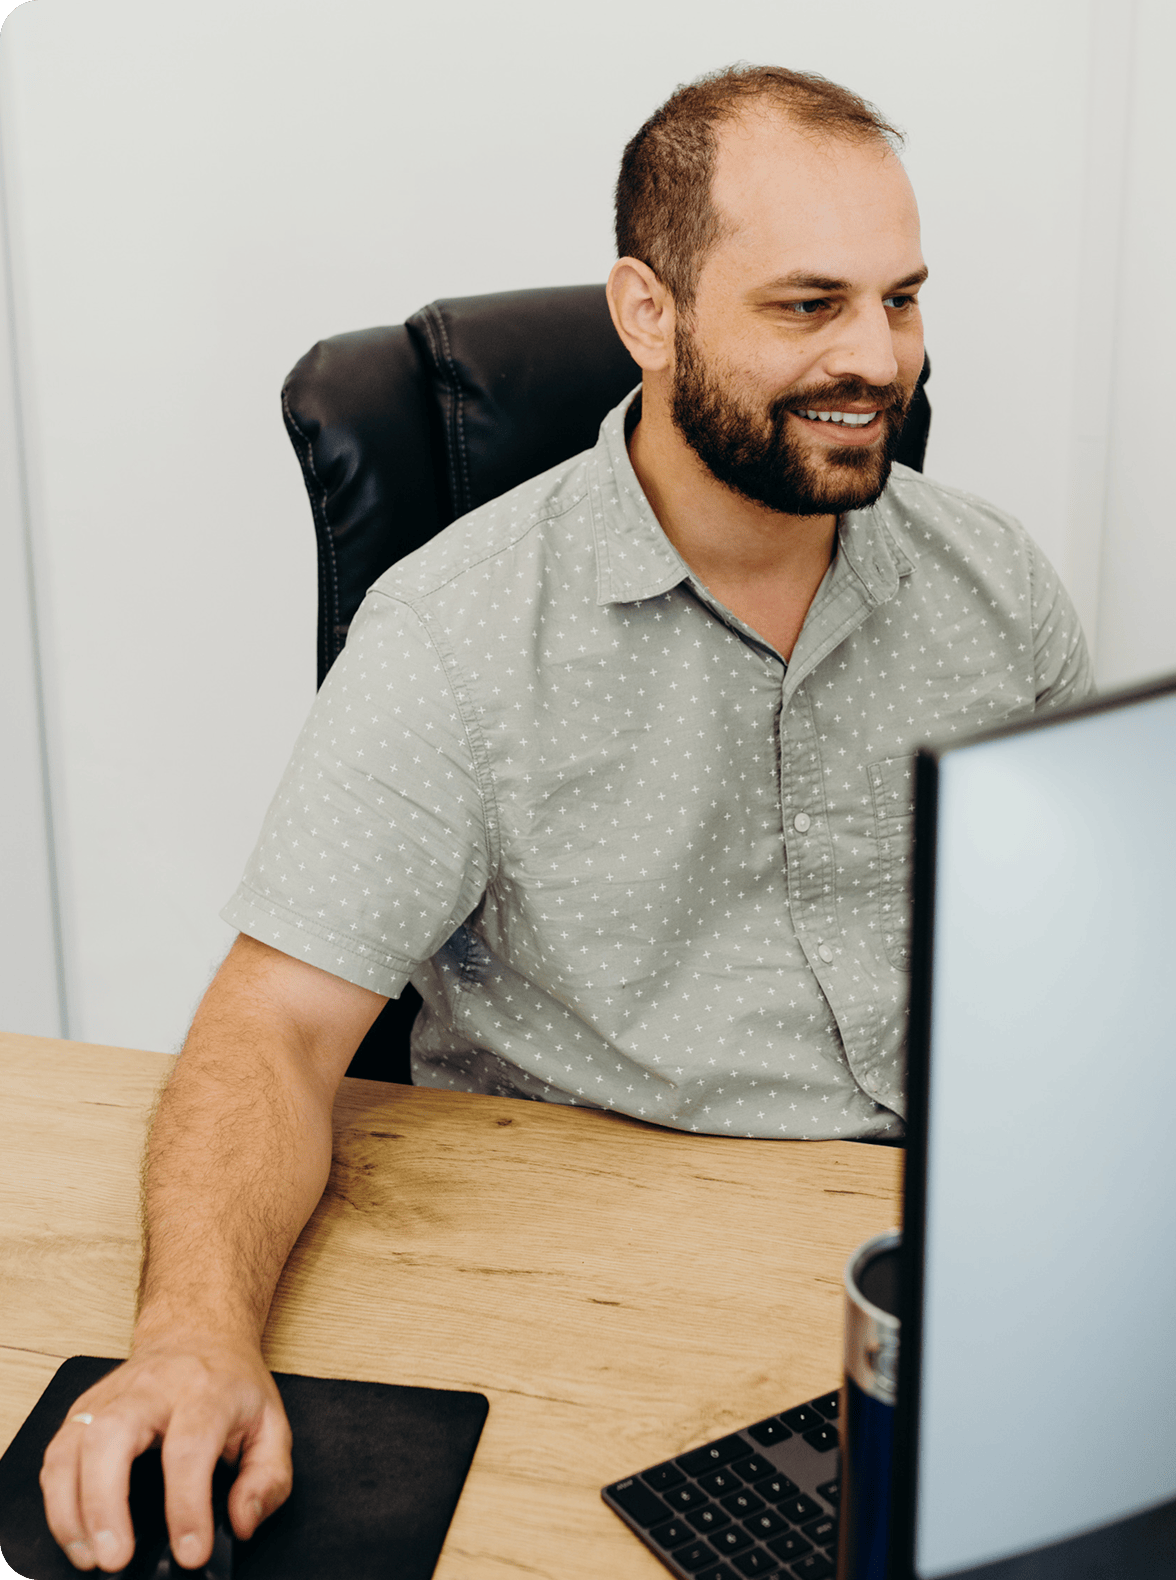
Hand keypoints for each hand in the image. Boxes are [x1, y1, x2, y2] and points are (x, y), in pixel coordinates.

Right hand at [39, 1334, 292, 1571]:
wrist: (199, 1332)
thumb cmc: (231, 1384)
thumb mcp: (271, 1425)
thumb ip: (268, 1479)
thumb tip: (241, 1522)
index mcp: (206, 1391)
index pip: (190, 1448)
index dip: (187, 1506)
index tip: (191, 1553)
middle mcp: (152, 1389)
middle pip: (113, 1436)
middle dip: (107, 1504)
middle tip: (116, 1558)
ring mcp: (110, 1396)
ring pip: (73, 1444)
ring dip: (71, 1509)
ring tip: (91, 1556)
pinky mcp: (83, 1409)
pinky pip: (55, 1454)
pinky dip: (57, 1500)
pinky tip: (75, 1532)